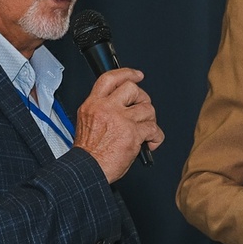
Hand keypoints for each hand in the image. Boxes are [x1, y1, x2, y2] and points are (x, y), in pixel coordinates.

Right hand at [74, 68, 164, 183]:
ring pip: (147, 109)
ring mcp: (121, 120)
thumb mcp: (86, 122)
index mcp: (93, 104)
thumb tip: (121, 106)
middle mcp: (106, 108)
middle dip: (142, 99)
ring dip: (150, 120)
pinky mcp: (133, 133)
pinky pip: (153, 129)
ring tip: (145, 131)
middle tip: (142, 110)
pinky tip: (150, 143)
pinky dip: (156, 137)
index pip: (110, 78)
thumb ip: (102, 110)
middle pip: (133, 89)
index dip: (127, 73)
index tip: (137, 75)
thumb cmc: (88, 154)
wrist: (87, 170)